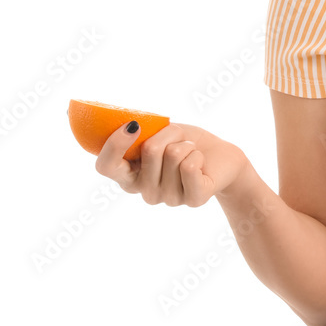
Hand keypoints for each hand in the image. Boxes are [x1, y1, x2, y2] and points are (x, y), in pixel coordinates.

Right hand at [95, 121, 248, 206]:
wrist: (220, 156)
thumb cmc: (185, 142)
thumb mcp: (161, 133)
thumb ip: (143, 135)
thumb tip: (131, 127)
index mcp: (130, 175)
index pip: (105, 166)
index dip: (114, 144)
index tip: (133, 125)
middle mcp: (145, 192)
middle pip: (149, 150)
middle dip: (169, 133)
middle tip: (179, 141)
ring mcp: (168, 199)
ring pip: (173, 154)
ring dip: (186, 144)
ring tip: (191, 152)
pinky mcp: (192, 199)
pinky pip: (189, 166)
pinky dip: (197, 153)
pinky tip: (200, 163)